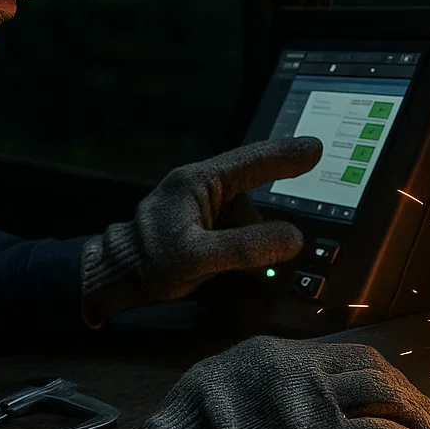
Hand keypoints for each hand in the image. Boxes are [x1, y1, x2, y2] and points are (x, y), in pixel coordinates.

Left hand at [79, 137, 321, 323]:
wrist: (112, 280)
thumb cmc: (146, 264)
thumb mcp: (198, 257)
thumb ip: (246, 247)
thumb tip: (291, 238)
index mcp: (198, 181)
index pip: (253, 161)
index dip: (287, 155)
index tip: (316, 148)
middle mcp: (200, 187)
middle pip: (253, 195)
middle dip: (262, 223)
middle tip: (254, 251)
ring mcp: (200, 206)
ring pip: (245, 218)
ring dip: (247, 243)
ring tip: (219, 265)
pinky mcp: (199, 225)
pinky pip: (234, 232)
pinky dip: (240, 249)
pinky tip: (223, 266)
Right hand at [110, 336, 429, 428]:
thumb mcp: (218, 380)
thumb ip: (262, 376)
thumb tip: (302, 384)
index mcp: (274, 353)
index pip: (348, 354)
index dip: (382, 374)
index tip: (398, 392)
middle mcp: (297, 371)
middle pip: (375, 370)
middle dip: (407, 391)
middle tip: (426, 413)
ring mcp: (311, 408)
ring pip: (386, 397)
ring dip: (417, 417)